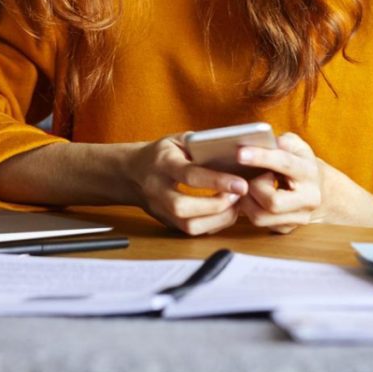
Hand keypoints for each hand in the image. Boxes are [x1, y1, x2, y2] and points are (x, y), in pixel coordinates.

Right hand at [124, 134, 248, 235]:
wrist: (131, 173)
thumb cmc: (161, 154)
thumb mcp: (177, 140)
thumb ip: (200, 145)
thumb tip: (234, 152)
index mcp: (162, 163)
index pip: (190, 175)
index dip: (217, 181)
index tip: (241, 184)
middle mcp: (157, 189)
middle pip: (184, 207)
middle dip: (217, 205)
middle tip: (238, 196)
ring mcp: (160, 209)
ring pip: (187, 225)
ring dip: (217, 219)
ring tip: (234, 205)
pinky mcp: (166, 223)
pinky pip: (191, 231)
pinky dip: (212, 224)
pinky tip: (224, 212)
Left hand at [233, 132, 327, 233]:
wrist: (319, 189)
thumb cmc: (300, 163)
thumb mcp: (296, 146)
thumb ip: (281, 142)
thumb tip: (261, 140)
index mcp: (309, 172)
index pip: (284, 163)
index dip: (261, 157)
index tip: (240, 153)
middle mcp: (309, 199)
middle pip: (273, 202)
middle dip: (254, 188)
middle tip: (249, 177)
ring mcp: (299, 217)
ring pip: (261, 217)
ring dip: (247, 200)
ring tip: (248, 186)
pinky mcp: (287, 228)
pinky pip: (260, 223)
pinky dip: (248, 209)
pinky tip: (250, 197)